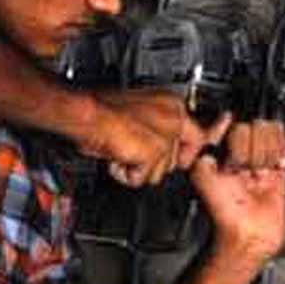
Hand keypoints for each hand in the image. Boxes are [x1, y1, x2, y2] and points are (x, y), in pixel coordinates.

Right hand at [75, 90, 232, 187]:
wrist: (85, 112)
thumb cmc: (100, 111)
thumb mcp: (138, 115)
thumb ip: (156, 129)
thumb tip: (163, 149)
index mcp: (172, 104)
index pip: (198, 136)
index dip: (187, 153)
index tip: (184, 161)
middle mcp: (174, 117)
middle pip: (177, 159)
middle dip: (154, 163)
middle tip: (133, 153)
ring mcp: (166, 135)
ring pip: (160, 172)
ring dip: (138, 168)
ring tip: (121, 151)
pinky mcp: (154, 152)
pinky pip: (143, 178)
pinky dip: (126, 174)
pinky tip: (116, 157)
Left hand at [189, 120, 284, 265]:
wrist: (248, 233)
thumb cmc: (223, 210)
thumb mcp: (201, 173)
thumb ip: (206, 144)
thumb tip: (222, 122)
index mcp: (221, 149)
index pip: (234, 123)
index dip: (236, 136)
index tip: (235, 153)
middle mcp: (241, 151)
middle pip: (256, 126)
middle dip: (252, 149)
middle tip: (246, 170)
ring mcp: (261, 158)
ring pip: (273, 133)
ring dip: (268, 153)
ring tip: (261, 171)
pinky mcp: (280, 167)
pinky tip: (279, 164)